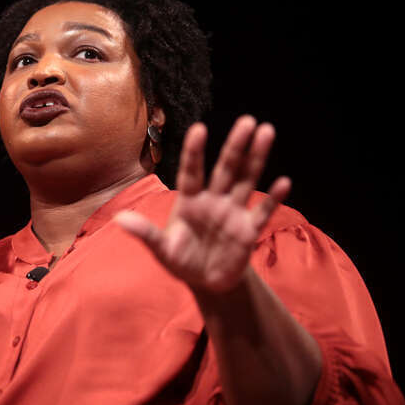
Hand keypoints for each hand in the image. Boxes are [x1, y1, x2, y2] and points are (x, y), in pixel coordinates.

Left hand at [114, 115, 290, 294]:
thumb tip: (120, 220)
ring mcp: (233, 212)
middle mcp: (213, 200)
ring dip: (256, 158)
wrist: (206, 283)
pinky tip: (284, 182)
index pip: (192, 172)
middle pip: (226, 168)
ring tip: (266, 132)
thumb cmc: (180, 261)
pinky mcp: (248, 230)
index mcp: (189, 201)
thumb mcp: (161, 250)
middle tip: (248, 121)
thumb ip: (145, 234)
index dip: (195, 152)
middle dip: (236, 146)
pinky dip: (273, 199)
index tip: (199, 129)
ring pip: (246, 180)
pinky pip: (263, 211)